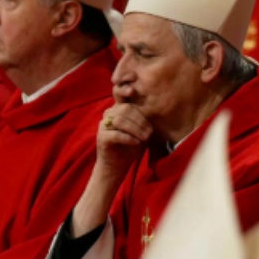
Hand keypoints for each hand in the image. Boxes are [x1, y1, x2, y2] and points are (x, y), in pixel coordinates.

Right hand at [70, 104, 152, 236]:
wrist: (116, 167)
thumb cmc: (130, 148)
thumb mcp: (141, 132)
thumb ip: (145, 120)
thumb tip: (156, 112)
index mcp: (117, 110)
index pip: (121, 96)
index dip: (124, 91)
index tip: (133, 90)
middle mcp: (108, 115)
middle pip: (124, 109)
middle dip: (140, 120)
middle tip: (149, 132)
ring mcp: (103, 126)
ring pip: (120, 121)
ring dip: (136, 129)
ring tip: (145, 138)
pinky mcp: (101, 138)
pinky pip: (116, 135)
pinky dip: (128, 138)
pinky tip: (136, 143)